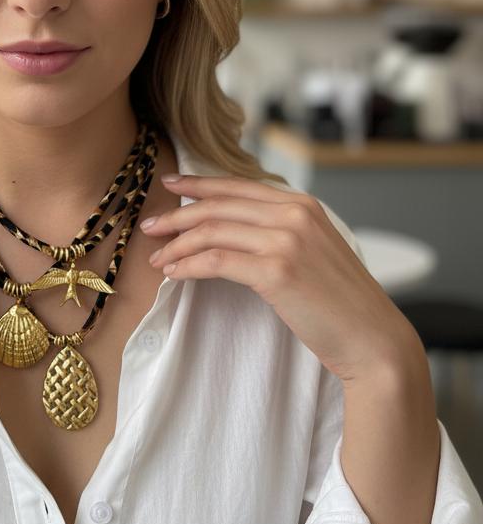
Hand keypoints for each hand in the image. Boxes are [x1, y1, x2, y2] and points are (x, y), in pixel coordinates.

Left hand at [140, 175, 420, 383]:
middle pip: (219, 206)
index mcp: (304, 205)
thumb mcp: (315, 252)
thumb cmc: (342, 304)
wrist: (373, 339)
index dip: (199, 185)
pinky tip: (174, 274)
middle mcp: (295, 214)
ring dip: (177, 245)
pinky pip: (216, 260)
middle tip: (149, 227)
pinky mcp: (277, 270)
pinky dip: (188, 266)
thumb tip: (237, 229)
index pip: (238, 186)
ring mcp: (287, 240)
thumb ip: (283, 232)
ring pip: (213, 231)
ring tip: (156, 259)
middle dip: (177, 216)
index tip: (170, 186)